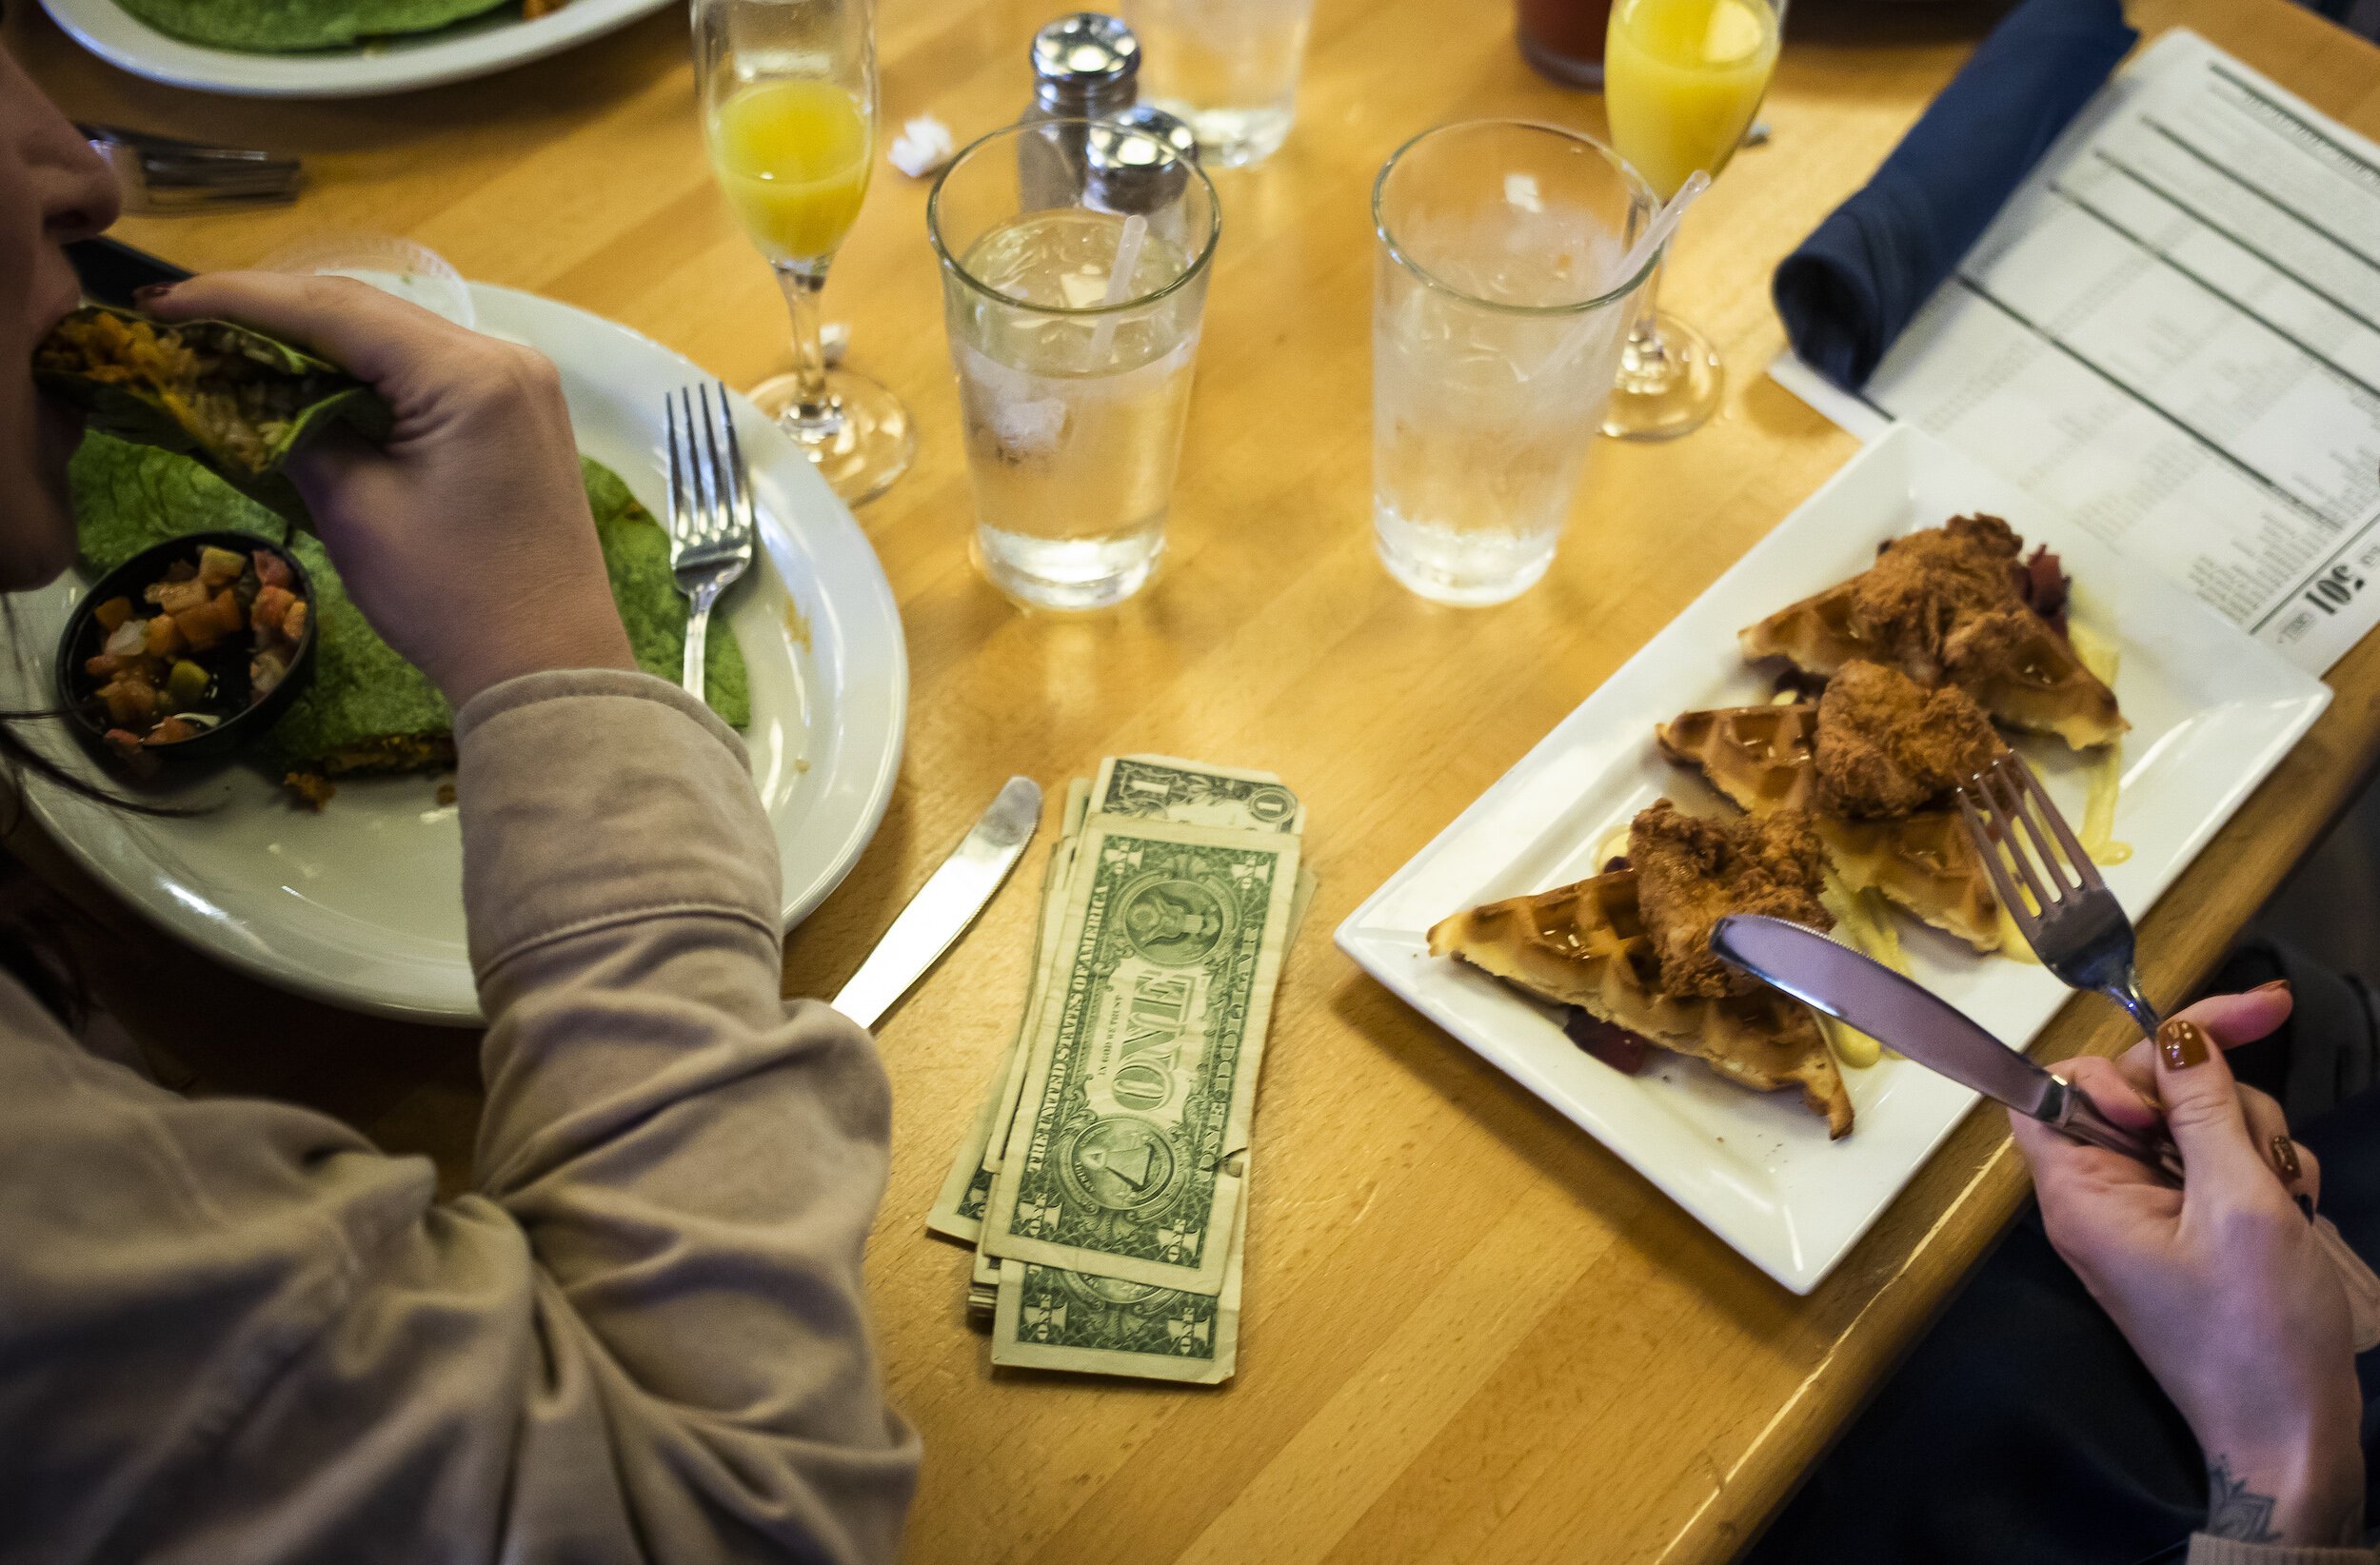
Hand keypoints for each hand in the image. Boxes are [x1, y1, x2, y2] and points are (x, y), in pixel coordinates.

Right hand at [141, 272, 635, 707]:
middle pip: (367, 310)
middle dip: (272, 312)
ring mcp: (519, 380)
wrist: (547, 663)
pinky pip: (426, 367)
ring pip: (395, 334)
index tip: (164, 301)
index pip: (335, 309)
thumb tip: (240, 381)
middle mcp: (504, 356)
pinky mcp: (517, 409)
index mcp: (469, 374)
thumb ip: (294, 428)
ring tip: (228, 342)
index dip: (240, 300)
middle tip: (183, 319)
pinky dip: (364, 369)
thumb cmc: (452, 598)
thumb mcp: (355, 509)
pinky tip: (306, 376)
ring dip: (315, 338)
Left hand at [2011, 987, 2364, 1546]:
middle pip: (2136, 1091)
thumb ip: (2205, 1110)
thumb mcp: (2238, 1206)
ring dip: (2249, 1136)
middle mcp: (2103, 1194)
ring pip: (2192, 1120)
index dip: (2110, 1063)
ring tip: (2282, 1194)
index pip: (2051, 1087)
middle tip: (2264, 1102)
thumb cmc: (2257, 1334)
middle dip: (2209, 1093)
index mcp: (2081, 1190)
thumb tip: (2179, 1035)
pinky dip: (2265, 1171)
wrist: (2295, 1436)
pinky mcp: (2195, 1226)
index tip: (2177, 1063)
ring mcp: (2152, 1210)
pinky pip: (2222, 1161)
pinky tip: (2293, 1208)